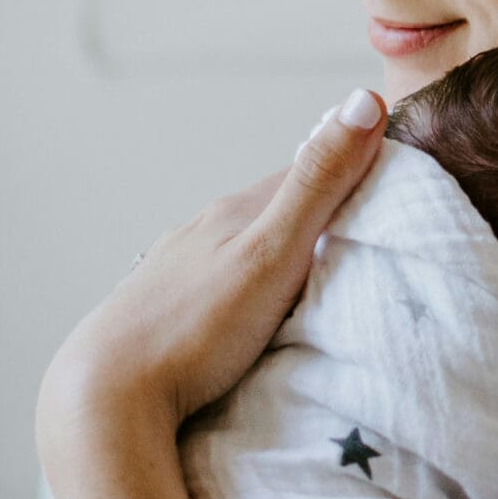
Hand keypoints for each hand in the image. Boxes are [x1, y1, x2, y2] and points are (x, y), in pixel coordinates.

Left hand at [40, 88, 386, 427]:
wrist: (104, 399)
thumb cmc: (194, 330)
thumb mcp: (273, 253)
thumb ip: (319, 184)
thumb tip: (363, 99)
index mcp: (233, 211)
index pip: (305, 173)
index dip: (350, 173)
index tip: (393, 188)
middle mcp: (201, 231)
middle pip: (272, 210)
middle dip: (316, 216)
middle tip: (364, 240)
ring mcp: (176, 270)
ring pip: (241, 247)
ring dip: (278, 254)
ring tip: (312, 281)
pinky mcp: (160, 311)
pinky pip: (216, 285)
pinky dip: (244, 287)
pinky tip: (248, 313)